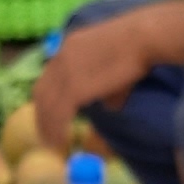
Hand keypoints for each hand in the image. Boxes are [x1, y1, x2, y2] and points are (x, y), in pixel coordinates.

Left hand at [32, 9, 163, 149]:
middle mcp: (61, 58)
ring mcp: (65, 73)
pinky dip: (57, 130)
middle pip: (42, 92)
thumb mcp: (113, 64)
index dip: (46, 98)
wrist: (142, 39)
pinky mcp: (74, 88)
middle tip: (45, 134)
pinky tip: (61, 142)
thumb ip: (106, 86)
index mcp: (69, 47)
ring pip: (48, 106)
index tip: (48, 114)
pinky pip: (59, 114)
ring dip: (48, 127)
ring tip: (52, 144)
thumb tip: (108, 106)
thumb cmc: (136, 48)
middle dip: (42, 115)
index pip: (49, 76)